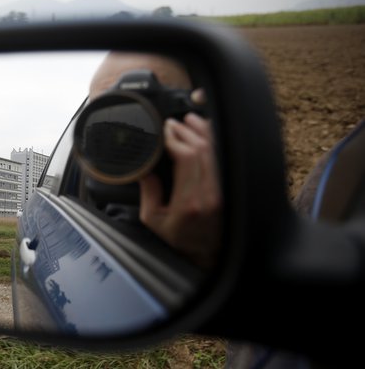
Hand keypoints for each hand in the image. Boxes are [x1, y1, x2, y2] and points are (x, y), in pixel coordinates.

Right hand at [138, 112, 221, 267]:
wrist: (208, 254)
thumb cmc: (180, 239)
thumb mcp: (153, 220)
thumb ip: (149, 193)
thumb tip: (145, 168)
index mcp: (190, 202)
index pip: (187, 158)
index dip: (175, 139)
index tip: (163, 131)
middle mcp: (211, 194)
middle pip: (202, 149)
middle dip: (186, 131)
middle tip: (172, 123)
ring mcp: (224, 190)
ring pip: (217, 150)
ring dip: (202, 131)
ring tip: (188, 120)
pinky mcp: (230, 188)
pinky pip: (224, 157)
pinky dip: (215, 141)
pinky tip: (205, 132)